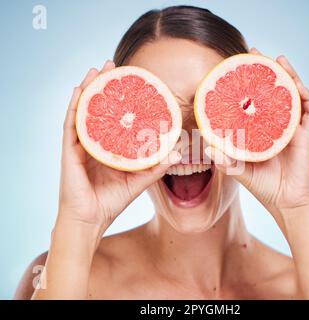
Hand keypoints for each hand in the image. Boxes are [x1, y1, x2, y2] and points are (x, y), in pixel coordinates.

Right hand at [58, 60, 179, 234]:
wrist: (91, 220)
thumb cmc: (111, 201)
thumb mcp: (138, 180)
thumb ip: (155, 166)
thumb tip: (177, 152)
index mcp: (109, 147)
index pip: (114, 116)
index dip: (121, 98)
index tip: (131, 81)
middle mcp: (94, 142)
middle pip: (98, 107)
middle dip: (104, 85)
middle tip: (113, 65)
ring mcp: (80, 145)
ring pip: (83, 111)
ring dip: (89, 89)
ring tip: (97, 69)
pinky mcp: (69, 151)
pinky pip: (70, 125)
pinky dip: (74, 107)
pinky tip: (79, 90)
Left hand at [206, 49, 308, 214]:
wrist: (286, 201)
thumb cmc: (263, 185)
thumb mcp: (239, 170)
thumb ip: (225, 160)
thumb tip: (207, 147)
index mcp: (260, 130)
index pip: (252, 101)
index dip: (245, 84)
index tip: (234, 68)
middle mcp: (276, 124)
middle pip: (272, 91)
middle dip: (265, 71)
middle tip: (253, 53)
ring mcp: (292, 127)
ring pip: (292, 94)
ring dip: (287, 75)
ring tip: (277, 59)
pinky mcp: (306, 134)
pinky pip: (308, 110)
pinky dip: (304, 95)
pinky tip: (295, 84)